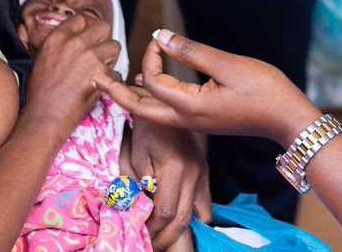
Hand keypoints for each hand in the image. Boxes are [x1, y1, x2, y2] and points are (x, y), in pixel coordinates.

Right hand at [20, 15, 122, 143]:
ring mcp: (90, 58)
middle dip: (103, 40)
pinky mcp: (102, 75)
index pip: (81, 18)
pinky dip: (112, 81)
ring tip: (100, 71)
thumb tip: (70, 36)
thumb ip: (58, 44)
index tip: (87, 39)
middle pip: (103, 27)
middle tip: (98, 54)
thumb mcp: (41, 59)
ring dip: (110, 58)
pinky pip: (117, 72)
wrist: (44, 118)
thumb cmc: (39, 93)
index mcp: (57, 37)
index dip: (86, 29)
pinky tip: (100, 88)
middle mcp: (74, 43)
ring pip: (115, 47)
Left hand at [101, 30, 321, 146]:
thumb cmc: (264, 90)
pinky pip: (167, 111)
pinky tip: (149, 85)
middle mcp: (186, 119)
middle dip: (115, 92)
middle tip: (93, 79)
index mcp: (189, 106)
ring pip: (152, 111)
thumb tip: (159, 35)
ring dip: (132, 95)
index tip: (160, 37)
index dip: (151, 54)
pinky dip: (152, 96)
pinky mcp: (203, 120)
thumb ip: (190, 50)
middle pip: (138, 108)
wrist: (288, 118)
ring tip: (113, 82)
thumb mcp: (227, 64)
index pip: (152, 80)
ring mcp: (194, 123)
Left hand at [129, 116, 211, 249]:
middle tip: (150, 245)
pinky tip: (178, 220)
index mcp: (175, 169)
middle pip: (182, 220)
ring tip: (163, 236)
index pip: (165, 212)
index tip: (139, 233)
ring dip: (180, 231)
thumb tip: (143, 214)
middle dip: (165, 238)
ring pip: (198, 215)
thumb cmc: (146, 130)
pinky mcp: (205, 171)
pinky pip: (204, 203)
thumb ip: (141, 188)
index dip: (151, 228)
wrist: (166, 104)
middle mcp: (194, 174)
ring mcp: (203, 173)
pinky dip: (193, 216)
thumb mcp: (136, 157)